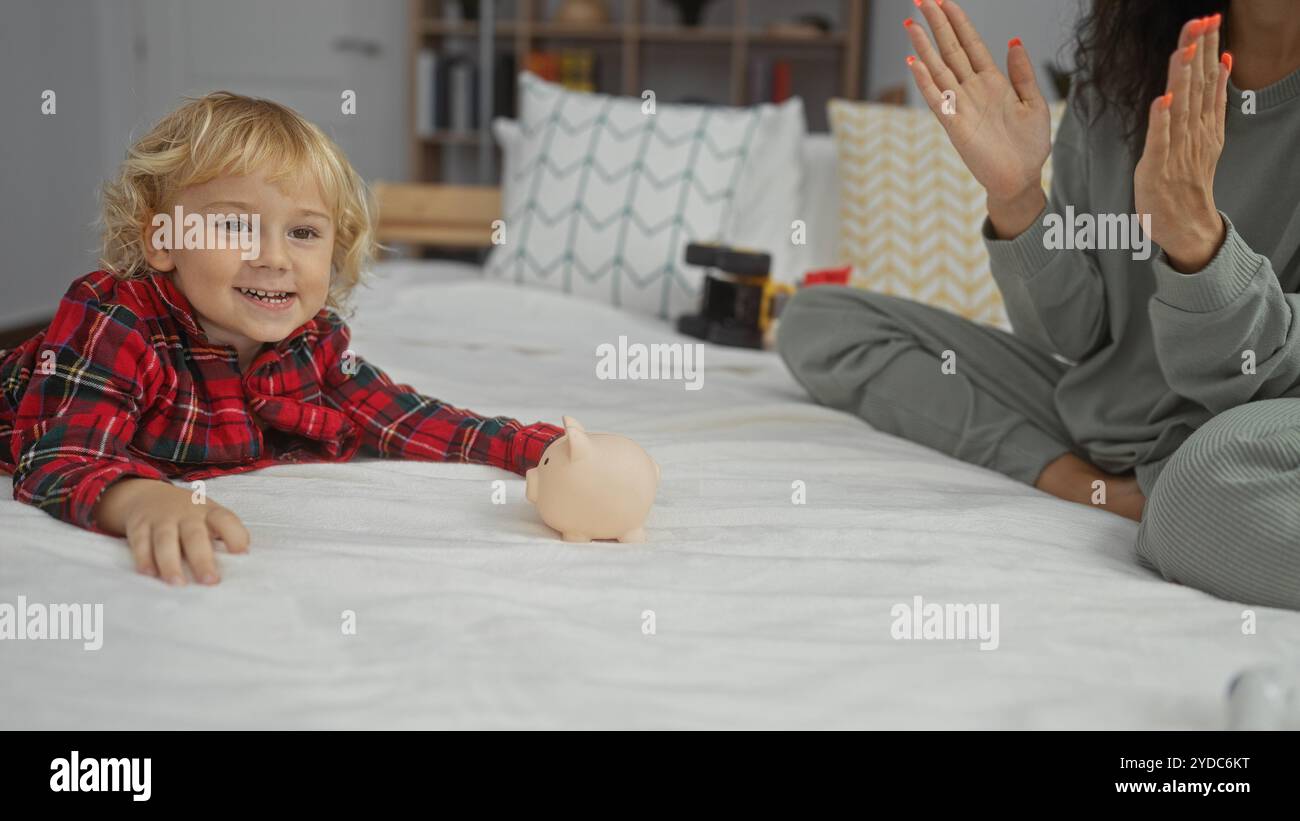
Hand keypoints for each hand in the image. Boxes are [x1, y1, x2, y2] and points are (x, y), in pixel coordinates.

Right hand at [94, 478, 250, 584]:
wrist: (147, 494)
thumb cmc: (189, 515)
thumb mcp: (209, 516)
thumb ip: (223, 535)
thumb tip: (241, 563)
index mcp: (209, 512)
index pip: (225, 519)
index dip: (235, 535)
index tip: (242, 554)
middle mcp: (186, 514)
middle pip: (195, 535)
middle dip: (202, 559)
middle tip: (210, 581)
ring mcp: (161, 519)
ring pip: (165, 540)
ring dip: (171, 563)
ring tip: (178, 584)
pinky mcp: (139, 526)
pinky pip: (140, 542)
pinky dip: (143, 558)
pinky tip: (149, 574)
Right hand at [904, 0, 1051, 237]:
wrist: (1020, 179)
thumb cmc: (1028, 146)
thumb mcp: (1034, 103)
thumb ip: (1022, 73)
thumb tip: (1014, 42)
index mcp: (992, 82)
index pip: (971, 44)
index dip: (958, 21)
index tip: (945, 0)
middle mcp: (972, 90)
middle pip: (950, 50)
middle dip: (937, 24)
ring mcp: (960, 106)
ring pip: (939, 69)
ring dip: (924, 46)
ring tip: (912, 24)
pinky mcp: (954, 125)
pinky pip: (936, 98)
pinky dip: (924, 81)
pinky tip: (914, 63)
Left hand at [1134, 14, 1229, 273]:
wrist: (1189, 227)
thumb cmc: (1190, 182)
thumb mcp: (1205, 136)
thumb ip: (1210, 102)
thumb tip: (1221, 65)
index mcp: (1204, 123)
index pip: (1207, 78)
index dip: (1207, 48)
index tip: (1209, 19)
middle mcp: (1194, 132)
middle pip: (1198, 85)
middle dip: (1199, 51)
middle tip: (1203, 20)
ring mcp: (1177, 150)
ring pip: (1182, 107)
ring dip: (1183, 77)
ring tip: (1185, 49)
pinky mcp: (1158, 168)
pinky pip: (1160, 141)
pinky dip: (1161, 121)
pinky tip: (1163, 100)